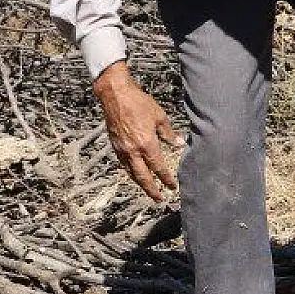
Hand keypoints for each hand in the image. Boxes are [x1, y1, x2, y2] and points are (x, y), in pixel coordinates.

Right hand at [91, 63, 181, 199]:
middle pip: (143, 177)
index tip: (172, 187)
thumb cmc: (138, 102)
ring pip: (132, 173)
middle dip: (152, 190)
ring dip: (141, 183)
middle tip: (159, 199)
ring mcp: (122, 149)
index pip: (158, 168)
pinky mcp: (115, 145)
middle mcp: (133, 150)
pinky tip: (136, 173)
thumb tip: (180, 144)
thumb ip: (169, 134)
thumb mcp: (159, 117)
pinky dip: (131, 172)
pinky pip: (124, 164)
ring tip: (149, 190)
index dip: (166, 179)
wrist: (115, 95)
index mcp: (146, 144)